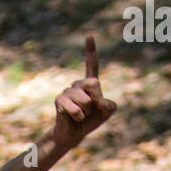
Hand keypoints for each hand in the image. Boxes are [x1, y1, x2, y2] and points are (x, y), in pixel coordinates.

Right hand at [51, 35, 116, 150]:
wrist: (73, 135)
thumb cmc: (90, 121)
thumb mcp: (106, 113)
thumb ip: (110, 106)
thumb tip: (102, 102)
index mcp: (89, 84)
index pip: (91, 65)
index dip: (90, 50)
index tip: (89, 35)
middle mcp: (77, 84)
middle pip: (94, 84)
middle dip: (96, 101)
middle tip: (90, 110)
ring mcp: (67, 91)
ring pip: (86, 100)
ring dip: (87, 112)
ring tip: (81, 115)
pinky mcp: (60, 100)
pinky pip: (77, 109)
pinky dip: (79, 117)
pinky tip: (74, 118)